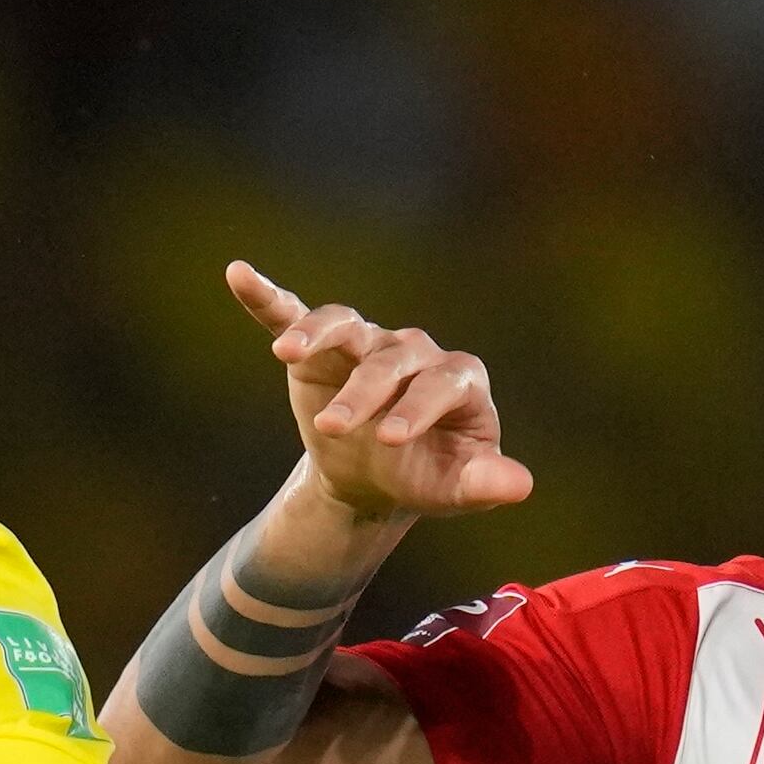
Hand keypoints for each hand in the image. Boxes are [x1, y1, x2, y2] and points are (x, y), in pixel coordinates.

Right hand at [228, 260, 534, 525]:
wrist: (378, 476)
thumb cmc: (425, 476)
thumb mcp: (455, 488)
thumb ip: (486, 483)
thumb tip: (522, 486)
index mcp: (457, 379)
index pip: (441, 383)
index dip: (419, 407)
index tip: (392, 440)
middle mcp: (413, 350)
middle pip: (389, 359)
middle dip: (363, 393)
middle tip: (338, 429)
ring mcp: (366, 343)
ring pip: (343, 325)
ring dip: (316, 335)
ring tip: (289, 352)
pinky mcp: (322, 347)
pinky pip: (294, 313)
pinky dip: (267, 296)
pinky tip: (240, 275)